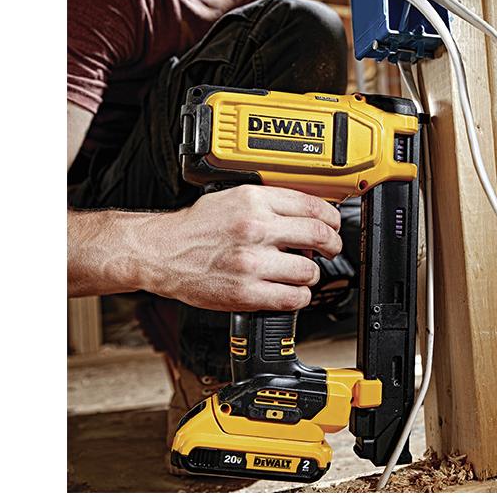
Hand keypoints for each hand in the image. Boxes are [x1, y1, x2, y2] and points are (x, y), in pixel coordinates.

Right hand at [133, 185, 341, 311]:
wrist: (163, 252)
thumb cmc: (196, 227)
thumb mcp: (233, 198)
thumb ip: (269, 203)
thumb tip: (308, 214)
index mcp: (254, 201)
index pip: (313, 206)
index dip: (332, 218)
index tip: (333, 225)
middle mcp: (255, 228)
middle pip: (318, 235)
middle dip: (332, 245)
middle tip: (330, 249)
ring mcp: (251, 262)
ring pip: (309, 271)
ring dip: (311, 274)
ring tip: (302, 273)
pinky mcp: (246, 292)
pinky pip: (293, 297)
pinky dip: (299, 296)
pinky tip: (292, 290)